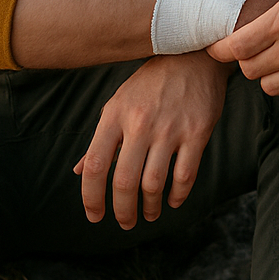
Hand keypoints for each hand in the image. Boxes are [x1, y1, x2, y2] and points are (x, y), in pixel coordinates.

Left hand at [73, 52, 228, 228]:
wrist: (193, 56)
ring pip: (154, 183)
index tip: (95, 216)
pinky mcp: (198, 131)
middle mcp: (140, 123)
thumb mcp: (118, 104)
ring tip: (150, 214)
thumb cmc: (150, 83)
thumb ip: (101, 140)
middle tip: (126, 223)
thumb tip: (80, 170)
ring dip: (150, 207)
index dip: (91, 198)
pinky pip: (185, 174)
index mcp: (115, 116)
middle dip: (123, 211)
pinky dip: (178, 195)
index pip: (95, 166)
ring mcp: (170, 128)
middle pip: (124, 181)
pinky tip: (173, 201)